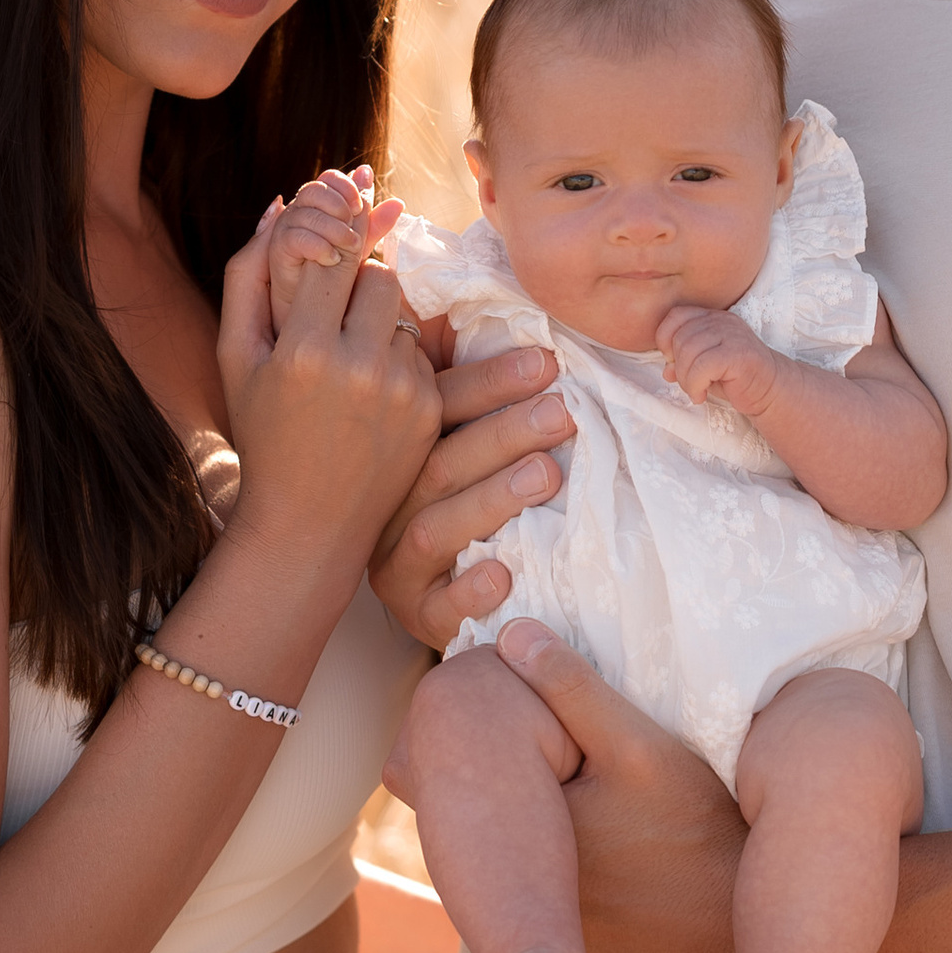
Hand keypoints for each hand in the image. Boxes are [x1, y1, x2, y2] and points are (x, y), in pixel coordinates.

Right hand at [218, 187, 435, 575]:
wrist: (308, 523)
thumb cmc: (263, 433)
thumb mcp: (236, 357)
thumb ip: (249, 274)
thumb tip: (279, 203)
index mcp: (303, 350)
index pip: (334, 252)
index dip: (334, 239)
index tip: (331, 244)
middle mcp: (358, 366)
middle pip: (379, 275)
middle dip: (360, 278)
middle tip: (338, 300)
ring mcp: (401, 390)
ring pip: (405, 310)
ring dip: (381, 316)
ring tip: (348, 353)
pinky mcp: (429, 410)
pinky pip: (421, 352)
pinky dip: (397, 357)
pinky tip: (369, 391)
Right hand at [370, 352, 574, 649]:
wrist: (443, 598)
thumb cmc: (468, 506)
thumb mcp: (469, 446)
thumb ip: (479, 398)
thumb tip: (526, 337)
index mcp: (401, 456)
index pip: (439, 410)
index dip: (490, 383)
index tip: (546, 365)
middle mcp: (391, 506)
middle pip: (440, 465)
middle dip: (503, 435)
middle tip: (560, 414)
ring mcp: (399, 564)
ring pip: (434, 529)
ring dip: (491, 500)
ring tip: (546, 474)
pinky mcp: (418, 616)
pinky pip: (439, 607)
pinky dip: (469, 590)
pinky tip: (503, 572)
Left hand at [493, 620, 741, 952]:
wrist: (771, 921)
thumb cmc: (705, 822)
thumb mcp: (641, 745)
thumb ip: (572, 690)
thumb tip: (509, 634)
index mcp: (524, 850)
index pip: (461, 795)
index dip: (482, 762)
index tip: (505, 738)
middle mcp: (532, 915)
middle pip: (494, 849)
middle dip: (515, 810)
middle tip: (558, 776)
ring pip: (532, 893)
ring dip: (544, 860)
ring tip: (593, 823)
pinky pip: (575, 934)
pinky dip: (586, 904)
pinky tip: (626, 877)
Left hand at [655, 304, 781, 416]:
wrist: (770, 390)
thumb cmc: (736, 379)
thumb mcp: (704, 369)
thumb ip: (684, 363)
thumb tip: (666, 371)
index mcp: (712, 318)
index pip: (676, 315)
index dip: (665, 339)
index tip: (673, 362)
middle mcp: (721, 321)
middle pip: (680, 337)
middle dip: (677, 367)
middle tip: (689, 384)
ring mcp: (731, 335)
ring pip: (689, 352)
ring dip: (685, 379)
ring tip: (696, 391)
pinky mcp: (738, 353)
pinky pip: (702, 366)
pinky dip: (695, 385)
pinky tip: (701, 396)